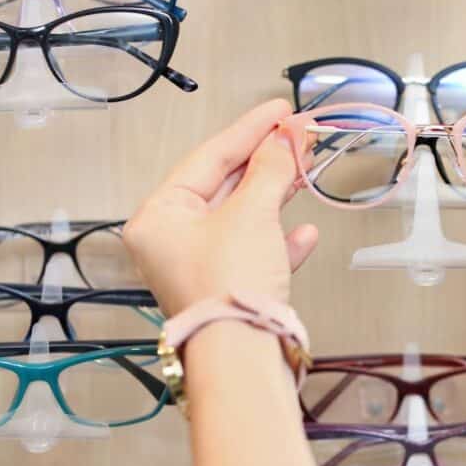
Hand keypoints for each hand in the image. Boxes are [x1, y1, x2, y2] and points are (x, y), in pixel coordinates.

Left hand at [124, 99, 316, 315]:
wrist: (241, 354)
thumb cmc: (229, 284)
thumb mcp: (252, 213)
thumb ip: (271, 169)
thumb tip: (286, 137)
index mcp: (159, 216)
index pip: (207, 158)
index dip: (249, 130)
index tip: (279, 110)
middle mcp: (172, 240)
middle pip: (224, 186)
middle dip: (266, 162)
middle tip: (299, 136)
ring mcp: (199, 266)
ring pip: (242, 218)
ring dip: (277, 195)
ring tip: (306, 170)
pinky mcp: (227, 288)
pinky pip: (254, 252)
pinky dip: (279, 240)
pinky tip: (306, 233)